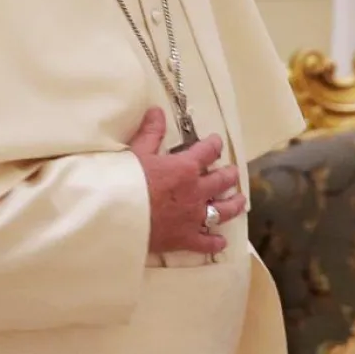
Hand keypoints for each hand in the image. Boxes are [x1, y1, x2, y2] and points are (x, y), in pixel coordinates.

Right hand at [128, 108, 242, 255]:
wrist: (114, 217)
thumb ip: (151, 132)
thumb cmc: (124, 182)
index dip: (214, 145)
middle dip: (229, 175)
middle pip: (222, 181)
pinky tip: (221, 242)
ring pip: (223, 211)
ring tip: (240, 201)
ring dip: (234, 205)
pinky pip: (205, 242)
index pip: (208, 151)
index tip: (216, 142)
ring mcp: (193, 217)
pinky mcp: (185, 239)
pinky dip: (215, 242)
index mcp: (186, 168)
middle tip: (232, 172)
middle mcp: (196, 191)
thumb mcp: (137, 152)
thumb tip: (157, 111)